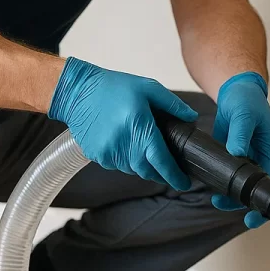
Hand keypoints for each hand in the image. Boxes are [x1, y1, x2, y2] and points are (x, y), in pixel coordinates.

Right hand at [49, 57, 196, 189]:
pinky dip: (124, 159)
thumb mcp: (148, 87)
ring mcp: (109, 152)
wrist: (77, 92)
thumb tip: (192, 118)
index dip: (175, 175)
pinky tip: (123, 143)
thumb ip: (172, 104)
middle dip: (160, 173)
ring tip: (143, 149)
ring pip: (132, 169)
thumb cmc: (113, 87)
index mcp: (140, 128)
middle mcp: (124, 144)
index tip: (185, 183)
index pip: (162, 161)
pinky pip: (117, 164)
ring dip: (141, 164)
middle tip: (168, 169)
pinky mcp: (97, 155)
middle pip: (148, 171)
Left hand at [211, 71, 269, 228]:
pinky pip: (231, 176)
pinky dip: (223, 183)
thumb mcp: (244, 114)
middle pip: (257, 189)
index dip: (264, 201)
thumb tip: (237, 152)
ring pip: (243, 185)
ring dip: (231, 195)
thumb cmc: (246, 99)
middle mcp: (262, 158)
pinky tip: (211, 187)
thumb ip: (240, 134)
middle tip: (224, 207)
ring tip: (215, 200)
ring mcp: (248, 159)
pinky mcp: (234, 157)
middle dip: (244, 203)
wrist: (235, 90)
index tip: (253, 216)